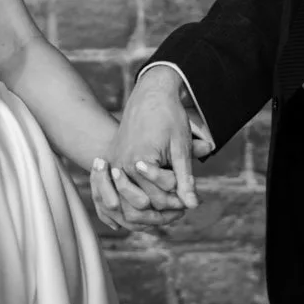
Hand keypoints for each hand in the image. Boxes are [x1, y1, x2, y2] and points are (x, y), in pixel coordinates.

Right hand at [92, 71, 201, 229]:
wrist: (150, 96)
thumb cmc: (169, 118)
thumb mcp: (181, 148)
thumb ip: (184, 179)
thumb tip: (193, 205)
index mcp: (140, 162)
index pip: (159, 197)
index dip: (177, 201)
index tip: (189, 198)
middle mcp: (121, 166)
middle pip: (142, 203)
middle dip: (164, 207)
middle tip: (181, 205)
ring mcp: (113, 164)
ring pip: (126, 202)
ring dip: (147, 207)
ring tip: (167, 203)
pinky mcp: (111, 162)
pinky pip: (117, 191)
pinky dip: (131, 199)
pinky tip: (147, 199)